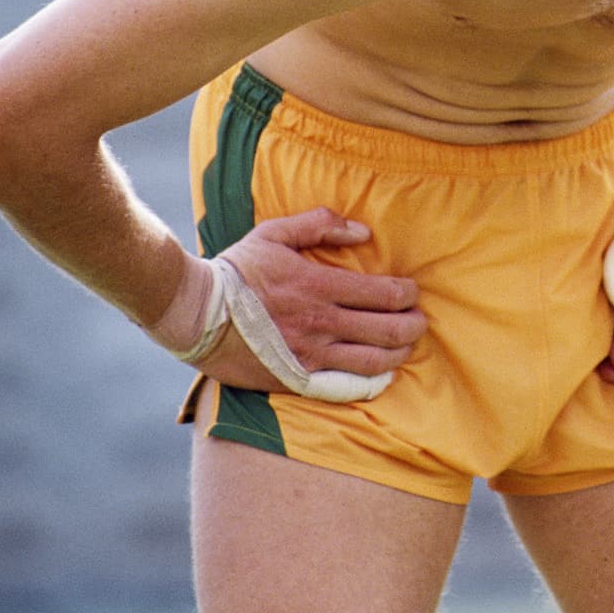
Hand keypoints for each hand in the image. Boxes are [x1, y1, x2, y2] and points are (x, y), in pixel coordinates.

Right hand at [196, 208, 425, 392]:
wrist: (195, 314)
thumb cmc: (236, 270)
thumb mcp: (274, 233)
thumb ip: (320, 224)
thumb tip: (362, 231)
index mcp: (318, 287)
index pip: (383, 294)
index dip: (407, 294)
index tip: (412, 292)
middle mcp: (320, 324)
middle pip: (387, 331)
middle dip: (412, 325)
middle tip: (419, 319)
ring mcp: (310, 356)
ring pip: (373, 362)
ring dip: (399, 353)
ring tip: (406, 345)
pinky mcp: (296, 380)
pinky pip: (345, 388)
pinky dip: (371, 383)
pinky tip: (382, 377)